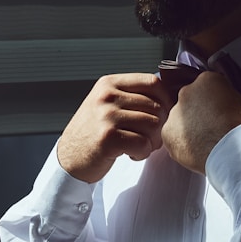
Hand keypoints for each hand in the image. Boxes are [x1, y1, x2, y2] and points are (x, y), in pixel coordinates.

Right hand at [57, 73, 171, 182]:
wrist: (68, 159)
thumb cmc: (93, 132)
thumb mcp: (107, 104)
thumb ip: (132, 95)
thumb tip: (172, 95)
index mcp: (109, 83)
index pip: (152, 82)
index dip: (167, 99)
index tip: (166, 114)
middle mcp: (107, 96)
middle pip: (157, 106)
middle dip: (160, 126)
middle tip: (150, 138)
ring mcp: (106, 116)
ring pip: (154, 125)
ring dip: (153, 141)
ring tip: (140, 146)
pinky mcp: (108, 138)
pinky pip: (143, 143)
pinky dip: (143, 153)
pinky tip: (132, 154)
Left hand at [161, 71, 240, 174]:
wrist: (233, 153)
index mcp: (207, 80)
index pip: (211, 85)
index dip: (219, 98)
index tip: (225, 108)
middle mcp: (187, 93)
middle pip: (193, 99)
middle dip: (202, 110)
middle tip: (216, 124)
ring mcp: (175, 114)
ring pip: (182, 118)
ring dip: (192, 126)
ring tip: (207, 140)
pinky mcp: (167, 134)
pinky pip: (174, 136)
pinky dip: (183, 142)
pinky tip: (197, 149)